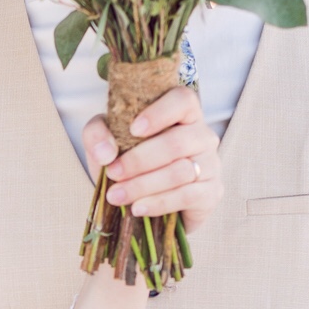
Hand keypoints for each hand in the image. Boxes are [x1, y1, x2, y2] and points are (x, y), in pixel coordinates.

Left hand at [84, 85, 221, 232]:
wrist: (144, 204)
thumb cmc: (128, 163)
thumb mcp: (106, 144)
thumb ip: (97, 135)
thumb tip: (106, 153)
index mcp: (182, 114)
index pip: (183, 100)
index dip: (160, 113)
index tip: (133, 129)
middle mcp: (202, 136)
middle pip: (177, 142)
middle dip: (139, 160)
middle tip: (113, 173)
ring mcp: (210, 164)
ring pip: (180, 171)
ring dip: (143, 185)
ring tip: (117, 196)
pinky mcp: (211, 192)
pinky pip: (187, 196)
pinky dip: (158, 203)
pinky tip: (138, 208)